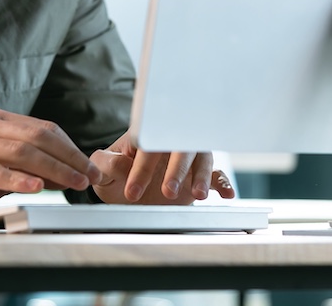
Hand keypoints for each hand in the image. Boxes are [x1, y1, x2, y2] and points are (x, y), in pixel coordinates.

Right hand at [0, 109, 101, 216]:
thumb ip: (22, 166)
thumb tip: (62, 175)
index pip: (44, 129)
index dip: (71, 148)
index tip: (91, 167)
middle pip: (38, 137)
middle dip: (70, 158)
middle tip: (90, 176)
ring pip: (20, 152)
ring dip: (53, 168)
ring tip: (73, 183)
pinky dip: (16, 179)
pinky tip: (35, 187)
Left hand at [89, 133, 235, 204]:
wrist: (132, 189)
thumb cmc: (117, 172)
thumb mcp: (104, 167)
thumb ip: (105, 163)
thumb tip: (117, 164)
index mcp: (146, 136)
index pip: (147, 146)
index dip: (140, 167)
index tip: (132, 191)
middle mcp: (170, 143)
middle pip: (179, 148)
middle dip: (176, 170)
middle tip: (167, 191)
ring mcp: (188, 158)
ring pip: (201, 159)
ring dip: (201, 176)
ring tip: (198, 195)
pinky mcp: (200, 175)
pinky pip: (217, 174)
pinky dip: (224, 182)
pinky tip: (228, 194)